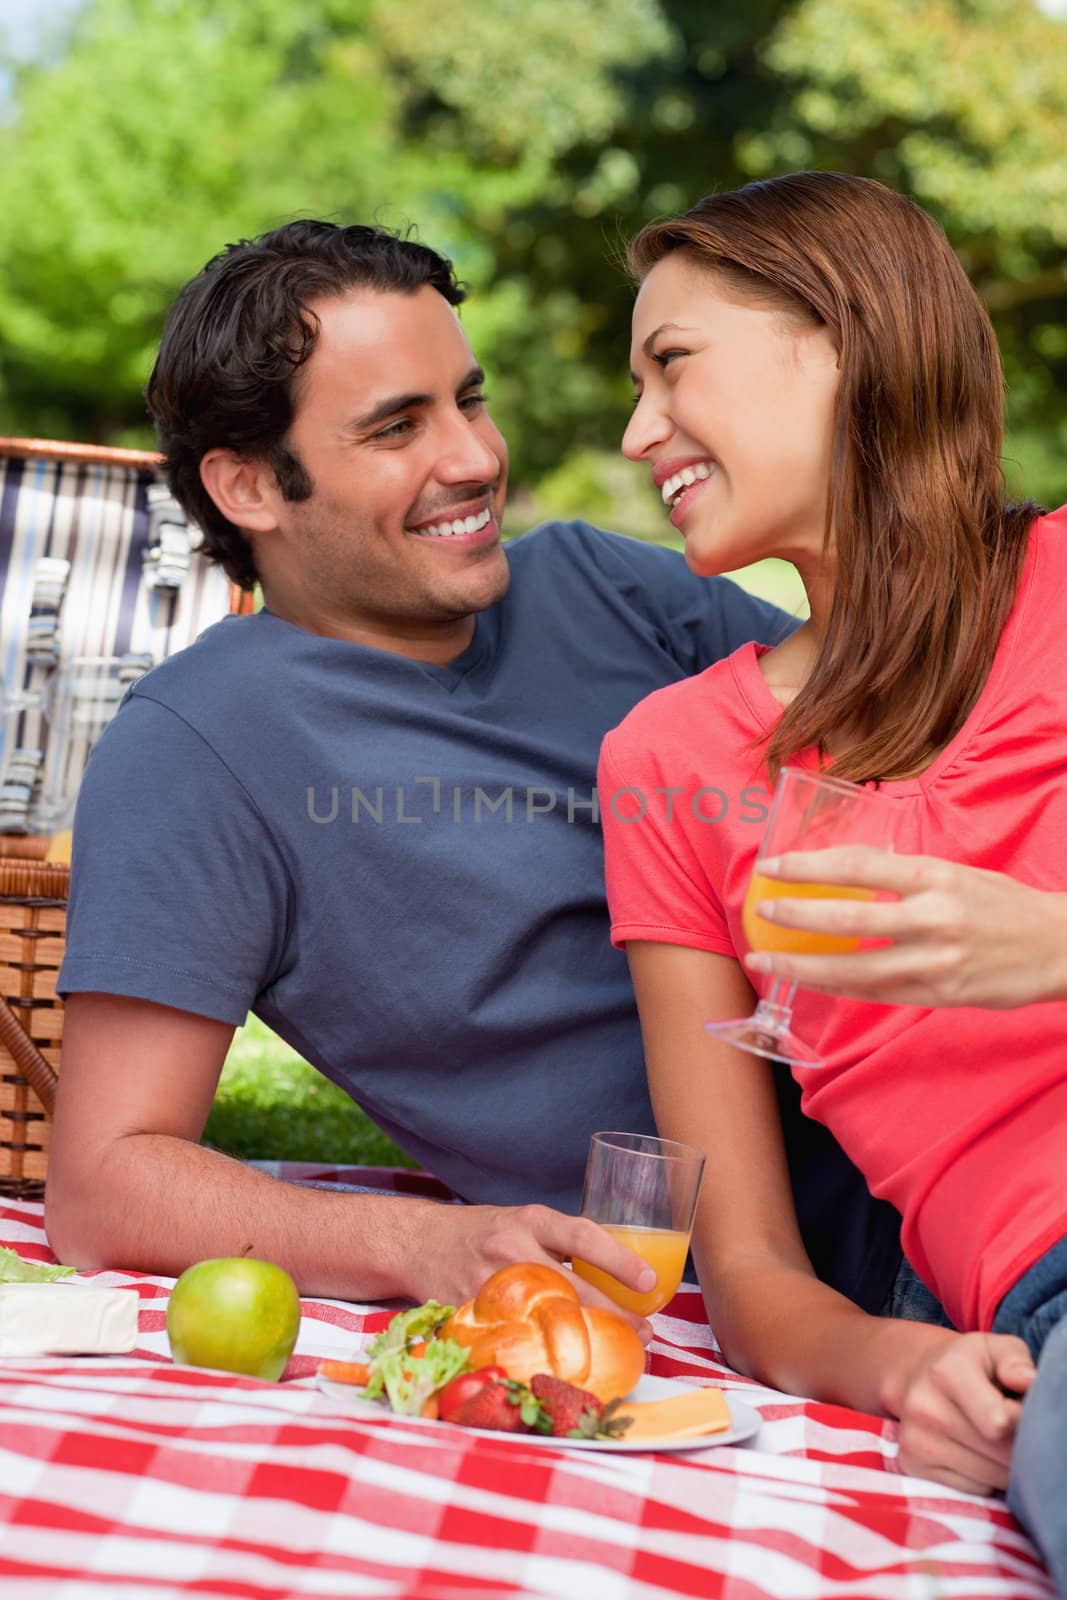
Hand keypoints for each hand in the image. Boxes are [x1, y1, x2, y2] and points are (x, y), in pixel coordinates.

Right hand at [405, 1202, 657, 1341]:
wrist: (417, 1241)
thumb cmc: (482, 1233)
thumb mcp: (522, 1221)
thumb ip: (559, 1243)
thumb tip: (615, 1275)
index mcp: (529, 1220)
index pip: (582, 1235)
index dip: (619, 1259)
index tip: (650, 1280)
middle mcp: (510, 1248)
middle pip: (570, 1286)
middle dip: (613, 1314)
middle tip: (644, 1332)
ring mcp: (488, 1283)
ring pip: (545, 1319)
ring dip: (583, 1340)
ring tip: (614, 1353)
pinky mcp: (470, 1314)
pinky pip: (512, 1339)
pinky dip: (540, 1355)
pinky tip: (562, 1367)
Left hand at [743, 847, 1066, 1008]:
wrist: (1060, 946)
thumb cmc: (1002, 905)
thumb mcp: (956, 874)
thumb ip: (906, 875)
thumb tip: (850, 870)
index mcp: (934, 876)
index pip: (858, 865)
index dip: (808, 866)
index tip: (771, 867)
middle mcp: (932, 916)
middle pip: (848, 917)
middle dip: (796, 916)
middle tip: (760, 914)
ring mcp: (936, 960)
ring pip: (854, 967)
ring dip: (803, 966)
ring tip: (767, 962)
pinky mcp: (941, 994)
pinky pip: (878, 994)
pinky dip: (839, 989)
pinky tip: (811, 984)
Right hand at [892, 1331, 1035, 1494]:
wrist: (917, 1376)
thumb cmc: (970, 1365)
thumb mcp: (995, 1349)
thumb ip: (1016, 1361)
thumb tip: (1027, 1382)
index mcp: (947, 1372)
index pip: (1000, 1422)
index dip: (1023, 1421)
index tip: (1018, 1407)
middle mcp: (924, 1407)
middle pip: (1000, 1454)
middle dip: (1018, 1446)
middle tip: (1011, 1426)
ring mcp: (915, 1440)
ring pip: (991, 1477)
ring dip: (1003, 1465)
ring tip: (991, 1438)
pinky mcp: (912, 1465)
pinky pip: (974, 1490)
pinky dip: (984, 1478)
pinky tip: (973, 1452)